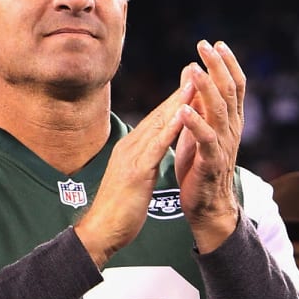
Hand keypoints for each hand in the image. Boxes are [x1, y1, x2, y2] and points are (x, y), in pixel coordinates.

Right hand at [73, 80, 192, 268]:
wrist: (101, 231)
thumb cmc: (118, 210)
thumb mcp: (133, 179)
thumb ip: (142, 162)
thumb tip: (152, 153)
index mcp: (131, 148)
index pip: (157, 119)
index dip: (175, 99)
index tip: (191, 80)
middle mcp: (130, 146)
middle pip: (159, 114)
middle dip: (179, 91)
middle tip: (197, 67)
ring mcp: (131, 157)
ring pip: (158, 124)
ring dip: (178, 101)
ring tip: (195, 80)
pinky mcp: (136, 172)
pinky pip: (156, 146)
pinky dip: (170, 128)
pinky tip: (183, 114)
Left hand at [173, 39, 243, 252]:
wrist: (207, 206)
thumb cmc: (200, 166)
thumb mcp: (198, 128)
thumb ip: (198, 100)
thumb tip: (192, 68)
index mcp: (230, 120)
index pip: (234, 85)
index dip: (227, 63)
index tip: (216, 43)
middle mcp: (231, 129)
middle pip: (229, 91)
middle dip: (217, 66)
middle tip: (205, 45)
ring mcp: (224, 146)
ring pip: (219, 111)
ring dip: (206, 88)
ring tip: (195, 69)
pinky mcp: (211, 163)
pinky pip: (206, 140)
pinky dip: (195, 124)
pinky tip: (184, 110)